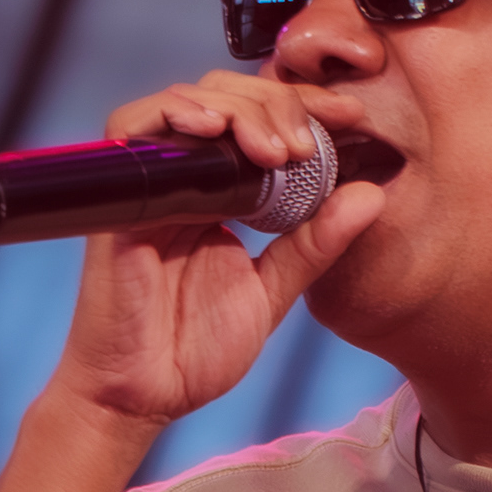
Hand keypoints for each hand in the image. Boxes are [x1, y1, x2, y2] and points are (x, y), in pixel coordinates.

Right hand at [47, 72, 387, 434]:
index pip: (260, 122)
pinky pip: (134, 130)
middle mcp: (184, 178)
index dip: (304, 108)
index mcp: (220, 193)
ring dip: (238, 109)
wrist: (142, 395)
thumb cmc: (194, 350)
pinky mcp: (119, 195)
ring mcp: (150, 182)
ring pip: (189, 101)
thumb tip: (372, 195)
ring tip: (278, 149)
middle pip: (228, 96)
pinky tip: (214, 129)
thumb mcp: (272, 292)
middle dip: (278, 104)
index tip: (352, 117)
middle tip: (312, 140)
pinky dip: (174, 116)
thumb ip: (315, 244)